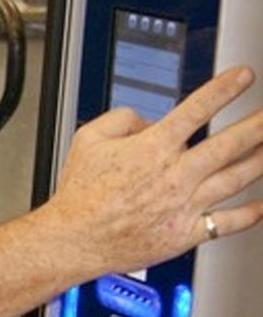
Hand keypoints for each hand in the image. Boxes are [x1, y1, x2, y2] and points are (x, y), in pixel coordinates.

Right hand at [46, 65, 262, 275]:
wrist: (72, 240)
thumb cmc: (77, 196)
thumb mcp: (88, 140)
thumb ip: (121, 118)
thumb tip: (147, 121)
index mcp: (152, 148)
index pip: (198, 109)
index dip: (225, 88)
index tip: (244, 77)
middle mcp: (174, 175)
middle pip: (230, 143)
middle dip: (259, 124)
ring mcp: (184, 206)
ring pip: (237, 178)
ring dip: (262, 159)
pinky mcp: (185, 234)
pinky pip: (228, 223)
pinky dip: (251, 213)